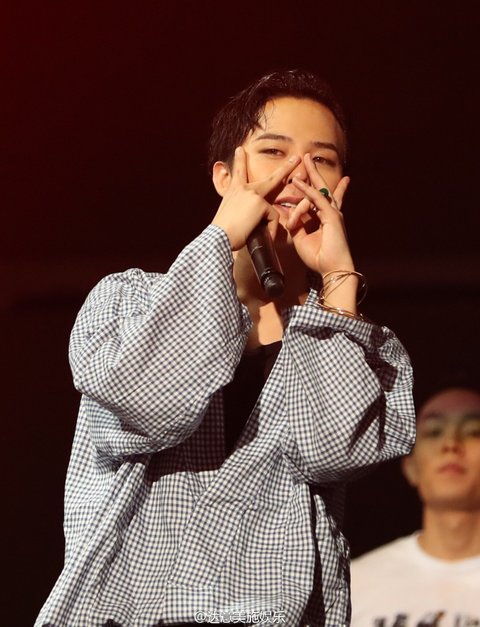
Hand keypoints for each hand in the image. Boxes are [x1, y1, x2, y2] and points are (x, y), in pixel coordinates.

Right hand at [212, 147, 300, 250]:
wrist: (219, 236)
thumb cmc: (222, 232)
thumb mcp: (229, 214)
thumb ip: (240, 209)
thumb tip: (251, 215)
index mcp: (234, 191)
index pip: (238, 173)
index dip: (240, 161)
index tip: (240, 149)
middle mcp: (244, 188)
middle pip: (271, 179)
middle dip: (286, 168)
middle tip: (297, 159)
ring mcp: (253, 194)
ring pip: (272, 208)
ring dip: (271, 224)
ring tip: (271, 232)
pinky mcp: (260, 203)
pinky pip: (272, 218)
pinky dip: (270, 230)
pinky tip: (263, 236)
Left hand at [285, 154, 353, 275]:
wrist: (332, 268)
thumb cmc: (319, 257)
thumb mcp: (301, 238)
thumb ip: (295, 225)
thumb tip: (286, 215)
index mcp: (325, 218)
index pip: (318, 198)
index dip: (311, 186)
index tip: (303, 177)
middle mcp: (330, 212)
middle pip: (321, 187)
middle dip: (314, 172)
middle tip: (307, 157)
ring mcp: (333, 213)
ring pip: (320, 189)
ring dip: (310, 174)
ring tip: (304, 161)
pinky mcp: (332, 216)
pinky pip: (317, 199)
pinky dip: (306, 190)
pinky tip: (298, 182)